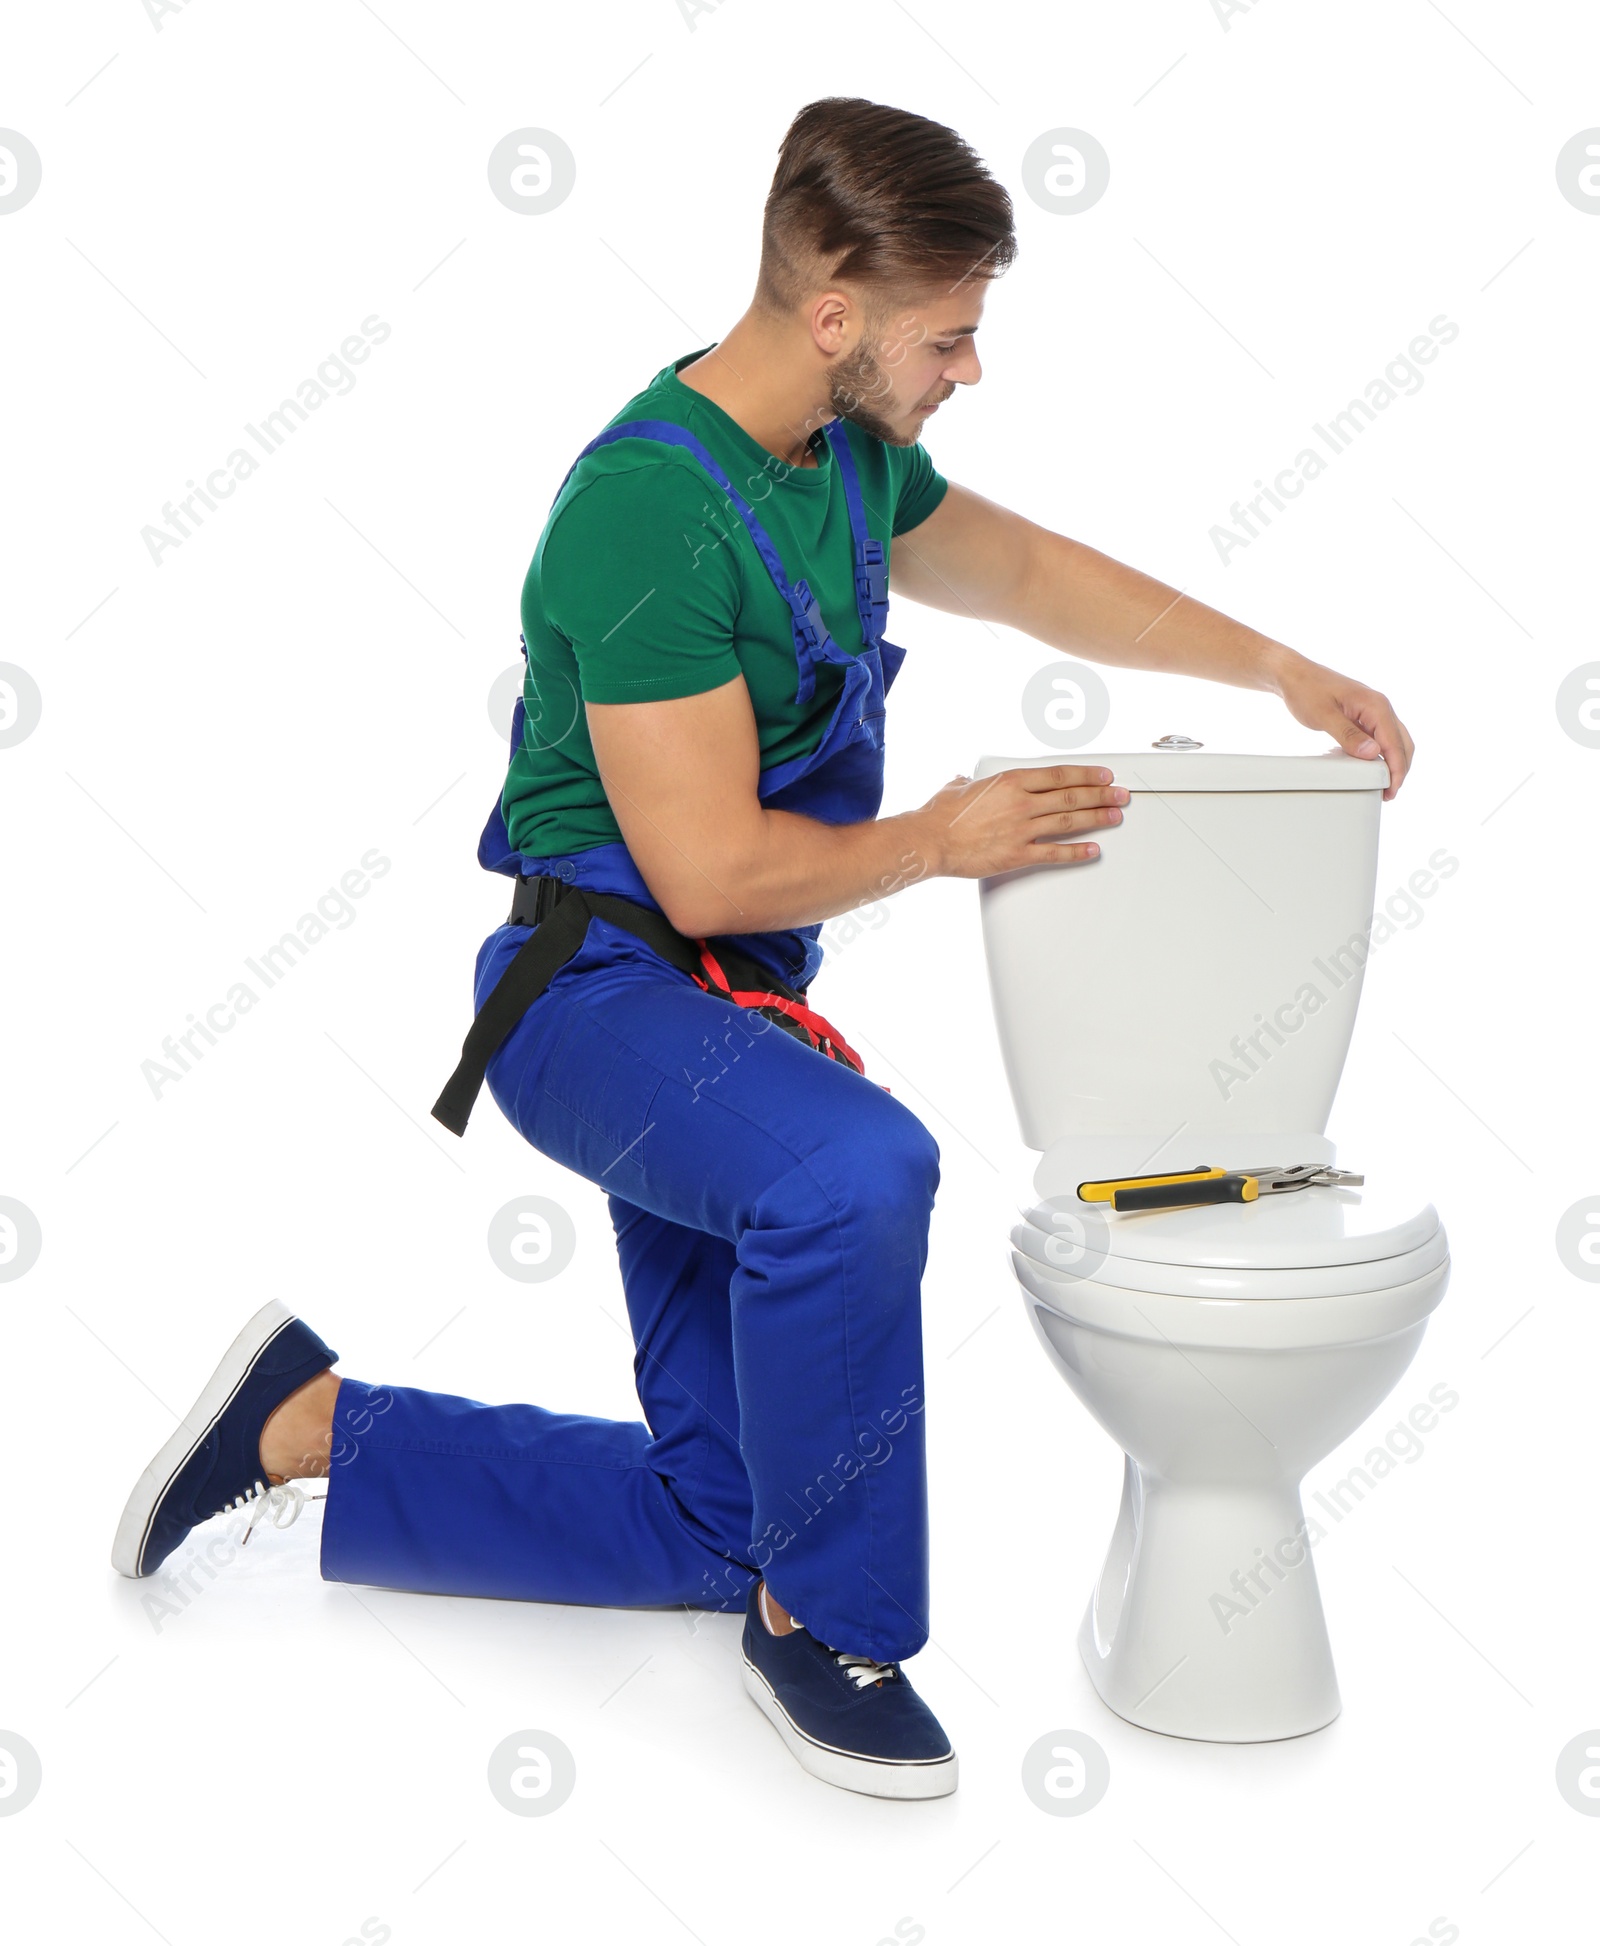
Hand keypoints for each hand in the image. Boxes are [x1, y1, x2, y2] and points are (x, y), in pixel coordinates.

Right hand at [915, 765, 1127, 877]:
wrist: (929, 841)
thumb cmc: (940, 816)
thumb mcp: (957, 788)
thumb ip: (967, 783)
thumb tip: (963, 780)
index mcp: (1010, 782)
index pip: (1059, 775)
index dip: (1087, 774)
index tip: (1104, 775)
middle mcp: (1021, 803)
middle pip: (1071, 797)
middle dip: (1101, 795)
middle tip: (1120, 795)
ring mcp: (1021, 829)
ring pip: (1068, 822)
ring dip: (1096, 818)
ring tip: (1114, 816)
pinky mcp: (1017, 855)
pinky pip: (1053, 853)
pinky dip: (1076, 852)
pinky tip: (1092, 850)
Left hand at [1270, 650, 1413, 799]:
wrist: (1295, 674)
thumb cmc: (1306, 690)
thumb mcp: (1324, 716)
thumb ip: (1348, 735)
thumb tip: (1373, 754)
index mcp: (1375, 705)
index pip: (1395, 743)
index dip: (1396, 769)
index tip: (1391, 790)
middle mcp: (1380, 706)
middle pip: (1402, 743)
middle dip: (1399, 769)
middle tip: (1388, 793)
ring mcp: (1374, 710)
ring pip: (1395, 740)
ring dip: (1394, 762)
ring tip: (1384, 785)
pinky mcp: (1365, 715)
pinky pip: (1382, 736)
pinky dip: (1384, 753)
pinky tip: (1375, 767)